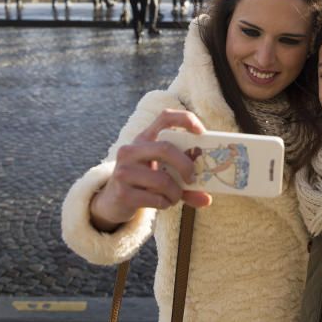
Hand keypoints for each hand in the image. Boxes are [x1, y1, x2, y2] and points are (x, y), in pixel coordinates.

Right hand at [90, 109, 212, 229]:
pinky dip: (166, 203)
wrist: (113, 201)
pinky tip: (163, 203)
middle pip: (166, 148)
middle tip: (193, 178)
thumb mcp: (163, 174)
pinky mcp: (123, 192)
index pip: (165, 117)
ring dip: (176, 192)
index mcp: (144, 138)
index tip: (202, 132)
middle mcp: (131, 150)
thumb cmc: (145, 182)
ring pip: (162, 180)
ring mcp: (124, 170)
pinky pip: (155, 198)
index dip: (185, 120)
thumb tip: (207, 198)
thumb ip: (185, 182)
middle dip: (186, 165)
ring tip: (175, 197)